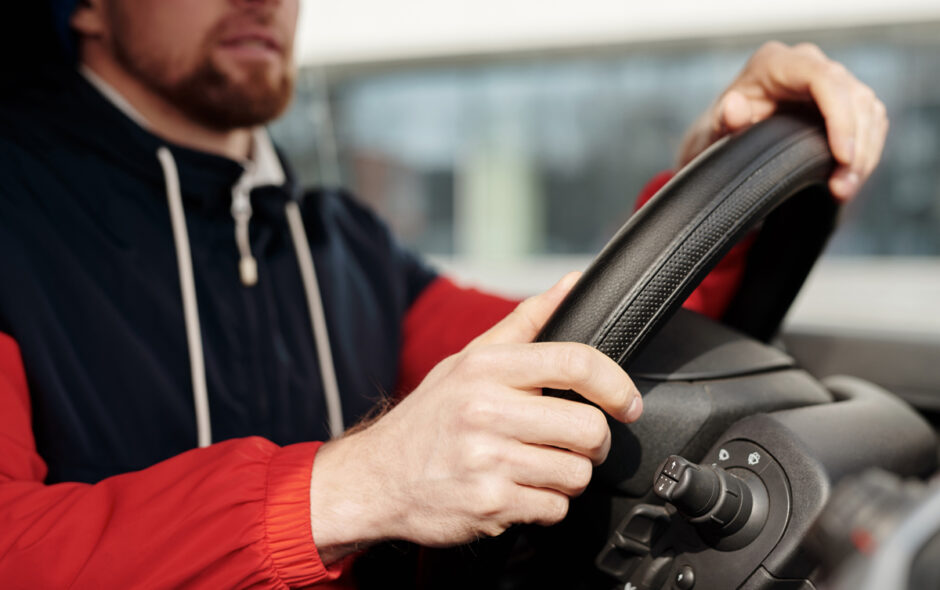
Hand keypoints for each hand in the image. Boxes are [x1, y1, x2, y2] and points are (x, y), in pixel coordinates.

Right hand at [308, 272, 642, 561]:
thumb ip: (526, 322)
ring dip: (569, 475)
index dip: (616, 384)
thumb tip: (572, 282)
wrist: (375, 477)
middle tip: (578, 442)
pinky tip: (520, 490)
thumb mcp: (469, 360)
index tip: (628, 402)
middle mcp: (485, 410)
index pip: (574, 362)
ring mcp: (487, 460)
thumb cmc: (430, 417)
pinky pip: (554, 508)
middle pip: (588, 428)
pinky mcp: (489, 504)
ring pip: (576, 473)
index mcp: (485, 368)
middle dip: (595, 442)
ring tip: (540, 467)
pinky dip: (546, 504)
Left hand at [677, 41, 888, 199]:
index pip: (824, 79)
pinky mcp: (843, 99)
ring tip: (844, 190)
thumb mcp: (713, 131)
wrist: (726, 135)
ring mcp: (828, 79)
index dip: (840, 117)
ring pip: (867, 111)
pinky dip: (866, 153)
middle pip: (853, 96)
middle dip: (856, 145)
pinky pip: (869, 121)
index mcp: (774, 63)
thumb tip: (733, 107)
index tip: (842, 156)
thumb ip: (722, 121)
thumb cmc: (720, 131)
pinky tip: (851, 179)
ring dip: (864, 154)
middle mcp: (806, 64)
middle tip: (842, 188)